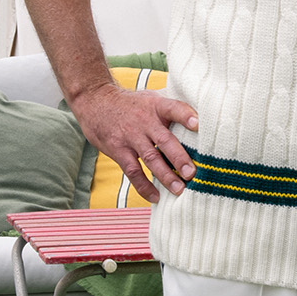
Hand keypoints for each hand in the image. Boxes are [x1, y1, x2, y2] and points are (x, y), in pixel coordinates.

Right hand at [71, 81, 199, 202]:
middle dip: (179, 158)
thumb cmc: (130, 103)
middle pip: (165, 140)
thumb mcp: (150, 98)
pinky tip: (156, 197)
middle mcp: (144, 121)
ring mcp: (131, 137)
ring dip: (166, 176)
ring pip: (150, 158)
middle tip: (192, 173)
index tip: (198, 124)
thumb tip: (201, 119)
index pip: (173, 108)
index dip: (185, 115)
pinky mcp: (119, 150)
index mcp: (156, 106)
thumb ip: (171, 109)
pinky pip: (133, 171)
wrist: (95, 101)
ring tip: (179, 189)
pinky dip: (144, 186)